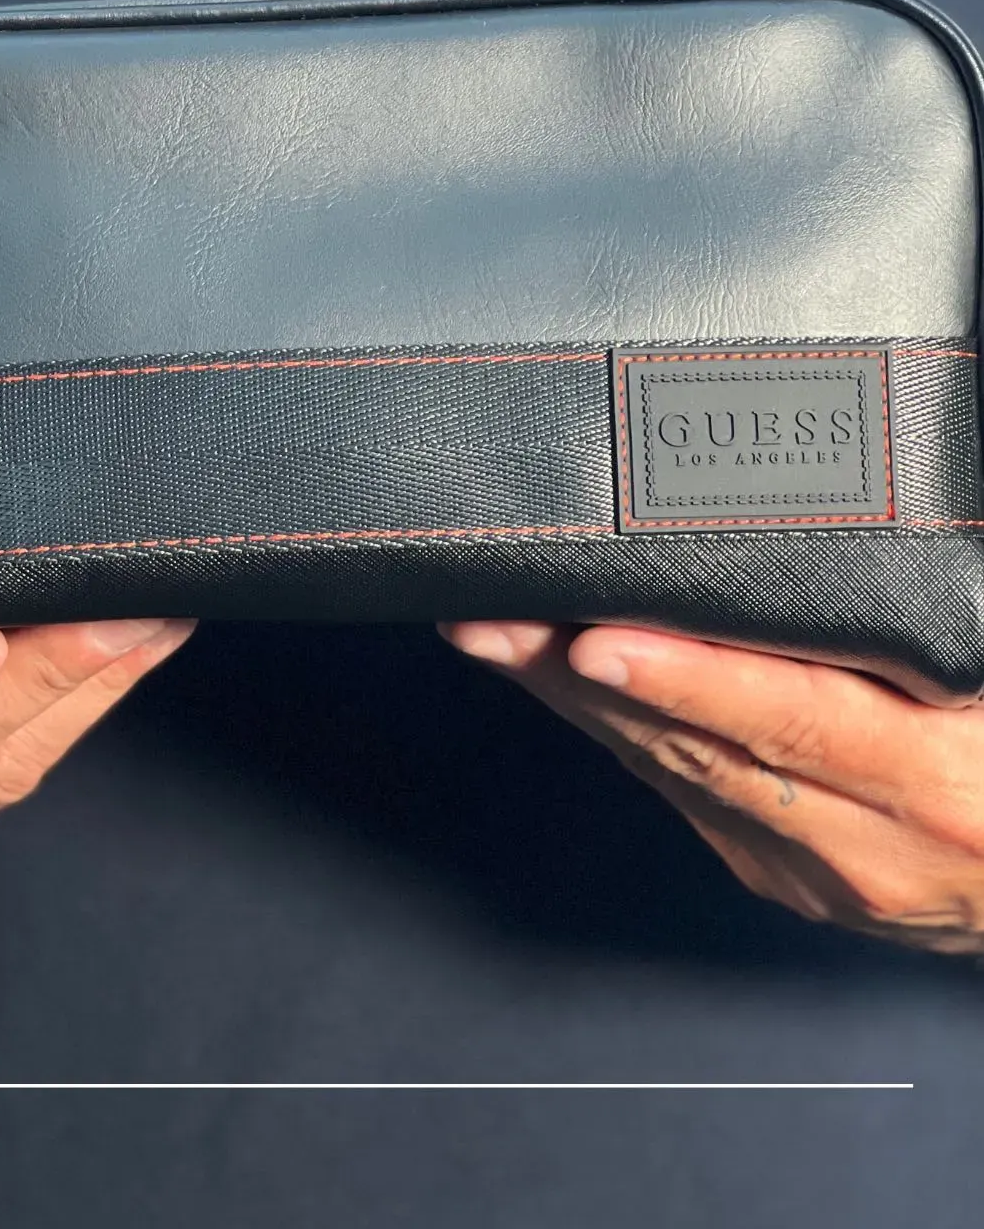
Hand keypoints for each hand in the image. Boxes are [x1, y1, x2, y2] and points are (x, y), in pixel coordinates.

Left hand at [441, 618, 983, 954]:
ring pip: (672, 772)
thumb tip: (840, 550)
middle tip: (493, 617)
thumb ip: (914, 622)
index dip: (688, 679)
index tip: (598, 641)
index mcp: (934, 780)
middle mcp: (865, 843)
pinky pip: (683, 794)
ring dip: (572, 701)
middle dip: (577, 679)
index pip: (795, 718)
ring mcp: (814, 873)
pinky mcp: (780, 877)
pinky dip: (618, 732)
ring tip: (493, 633)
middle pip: (698, 748)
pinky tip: (559, 683)